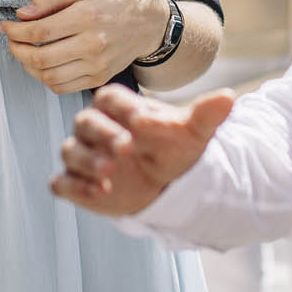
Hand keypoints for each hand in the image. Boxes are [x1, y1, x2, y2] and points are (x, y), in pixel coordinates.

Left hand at [1, 0, 166, 95]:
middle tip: (11, 40)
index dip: (15, 32)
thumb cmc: (116, 2)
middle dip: (17, 50)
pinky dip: (45, 78)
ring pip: (49, 77)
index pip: (39, 32)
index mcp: (87, 17)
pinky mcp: (99, 78)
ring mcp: (97, 66)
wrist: (150, 23)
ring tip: (24, 53)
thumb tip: (22, 14)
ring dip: (28, 67)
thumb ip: (50, 0)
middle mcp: (92, 45)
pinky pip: (62, 87)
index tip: (6, 26)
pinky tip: (42, 65)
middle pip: (40, 58)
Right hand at [50, 85, 234, 215]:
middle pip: (86, 123)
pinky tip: (99, 193)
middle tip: (126, 149)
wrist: (166, 183)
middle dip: (103, 135)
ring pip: (70, 151)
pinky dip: (75, 187)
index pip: (109, 98)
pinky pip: (62, 182)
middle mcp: (95, 128)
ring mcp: (83, 155)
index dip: (122, 107)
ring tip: (110, 173)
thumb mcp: (192, 133)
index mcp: (118, 107)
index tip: (141, 119)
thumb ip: (205, 115)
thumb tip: (228, 98)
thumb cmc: (174, 148)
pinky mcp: (77, 183)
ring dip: (87, 161)